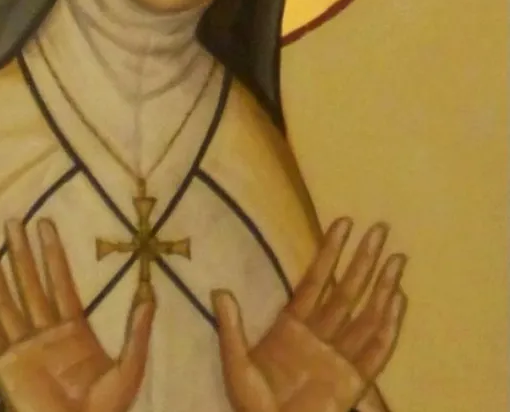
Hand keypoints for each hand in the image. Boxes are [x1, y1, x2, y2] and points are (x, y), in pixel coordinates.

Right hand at [0, 218, 154, 411]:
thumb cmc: (105, 408)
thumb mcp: (129, 367)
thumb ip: (137, 331)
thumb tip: (149, 294)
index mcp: (72, 328)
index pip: (59, 280)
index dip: (52, 252)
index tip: (44, 224)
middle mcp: (44, 331)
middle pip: (29, 283)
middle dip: (21, 253)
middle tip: (13, 221)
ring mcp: (22, 347)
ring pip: (5, 301)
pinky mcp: (4, 366)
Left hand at [214, 218, 406, 411]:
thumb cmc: (252, 405)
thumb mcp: (235, 364)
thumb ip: (231, 328)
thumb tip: (219, 291)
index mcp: (292, 325)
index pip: (316, 279)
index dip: (330, 251)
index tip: (343, 223)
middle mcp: (320, 335)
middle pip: (347, 290)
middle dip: (363, 259)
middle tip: (380, 228)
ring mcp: (339, 357)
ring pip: (366, 314)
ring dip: (383, 286)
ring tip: (398, 258)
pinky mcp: (354, 382)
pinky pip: (375, 349)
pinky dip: (389, 325)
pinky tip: (398, 300)